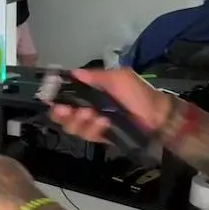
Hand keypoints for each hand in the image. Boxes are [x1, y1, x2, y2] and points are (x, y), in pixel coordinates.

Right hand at [47, 68, 171, 142]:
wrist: (157, 117)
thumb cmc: (138, 94)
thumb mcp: (119, 78)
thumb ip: (96, 76)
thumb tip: (74, 72)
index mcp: (91, 92)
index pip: (67, 95)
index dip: (56, 96)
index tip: (51, 97)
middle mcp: (89, 108)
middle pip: (63, 114)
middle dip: (62, 113)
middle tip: (65, 110)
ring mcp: (94, 124)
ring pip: (73, 126)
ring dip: (78, 121)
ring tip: (91, 115)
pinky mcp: (101, 137)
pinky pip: (88, 135)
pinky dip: (93, 129)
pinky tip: (103, 123)